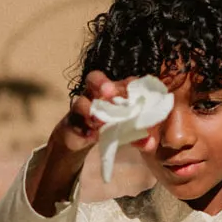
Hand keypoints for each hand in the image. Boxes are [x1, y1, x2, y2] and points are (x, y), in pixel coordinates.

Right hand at [30, 72, 138, 215]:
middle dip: (101, 83)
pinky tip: (91, 135)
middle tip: (109, 92)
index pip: (121, 81)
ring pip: (80, 101)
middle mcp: (94, 94)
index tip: (134, 91)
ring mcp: (81, 107)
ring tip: (99, 121)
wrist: (80, 137)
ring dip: (89, 109)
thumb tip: (150, 143)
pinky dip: (83, 128)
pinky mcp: (71, 122)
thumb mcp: (126, 130)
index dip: (128, 84)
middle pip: (93, 78)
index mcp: (113, 90)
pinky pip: (74, 122)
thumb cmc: (107, 127)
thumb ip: (139, 135)